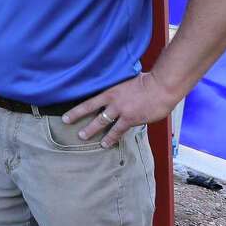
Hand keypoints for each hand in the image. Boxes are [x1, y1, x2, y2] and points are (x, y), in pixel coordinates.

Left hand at [62, 72, 180, 147]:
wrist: (160, 87)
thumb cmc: (147, 81)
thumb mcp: (126, 81)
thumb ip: (118, 89)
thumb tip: (113, 92)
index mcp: (110, 91)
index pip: (89, 102)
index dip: (76, 111)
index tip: (66, 117)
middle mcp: (113, 102)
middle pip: (92, 113)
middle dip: (81, 122)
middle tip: (70, 128)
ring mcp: (122, 111)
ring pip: (103, 123)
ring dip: (93, 131)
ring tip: (83, 138)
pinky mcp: (132, 119)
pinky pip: (119, 130)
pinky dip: (112, 137)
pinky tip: (107, 144)